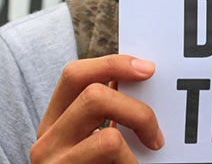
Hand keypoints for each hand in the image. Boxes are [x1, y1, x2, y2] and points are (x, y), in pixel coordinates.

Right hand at [30, 55, 163, 162]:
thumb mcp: (100, 141)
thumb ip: (112, 115)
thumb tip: (146, 80)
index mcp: (57, 121)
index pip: (76, 75)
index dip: (113, 63)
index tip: (150, 69)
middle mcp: (47, 139)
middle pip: (94, 95)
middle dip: (138, 110)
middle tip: (159, 135)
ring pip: (108, 135)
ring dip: (139, 146)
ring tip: (150, 157)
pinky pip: (112, 158)